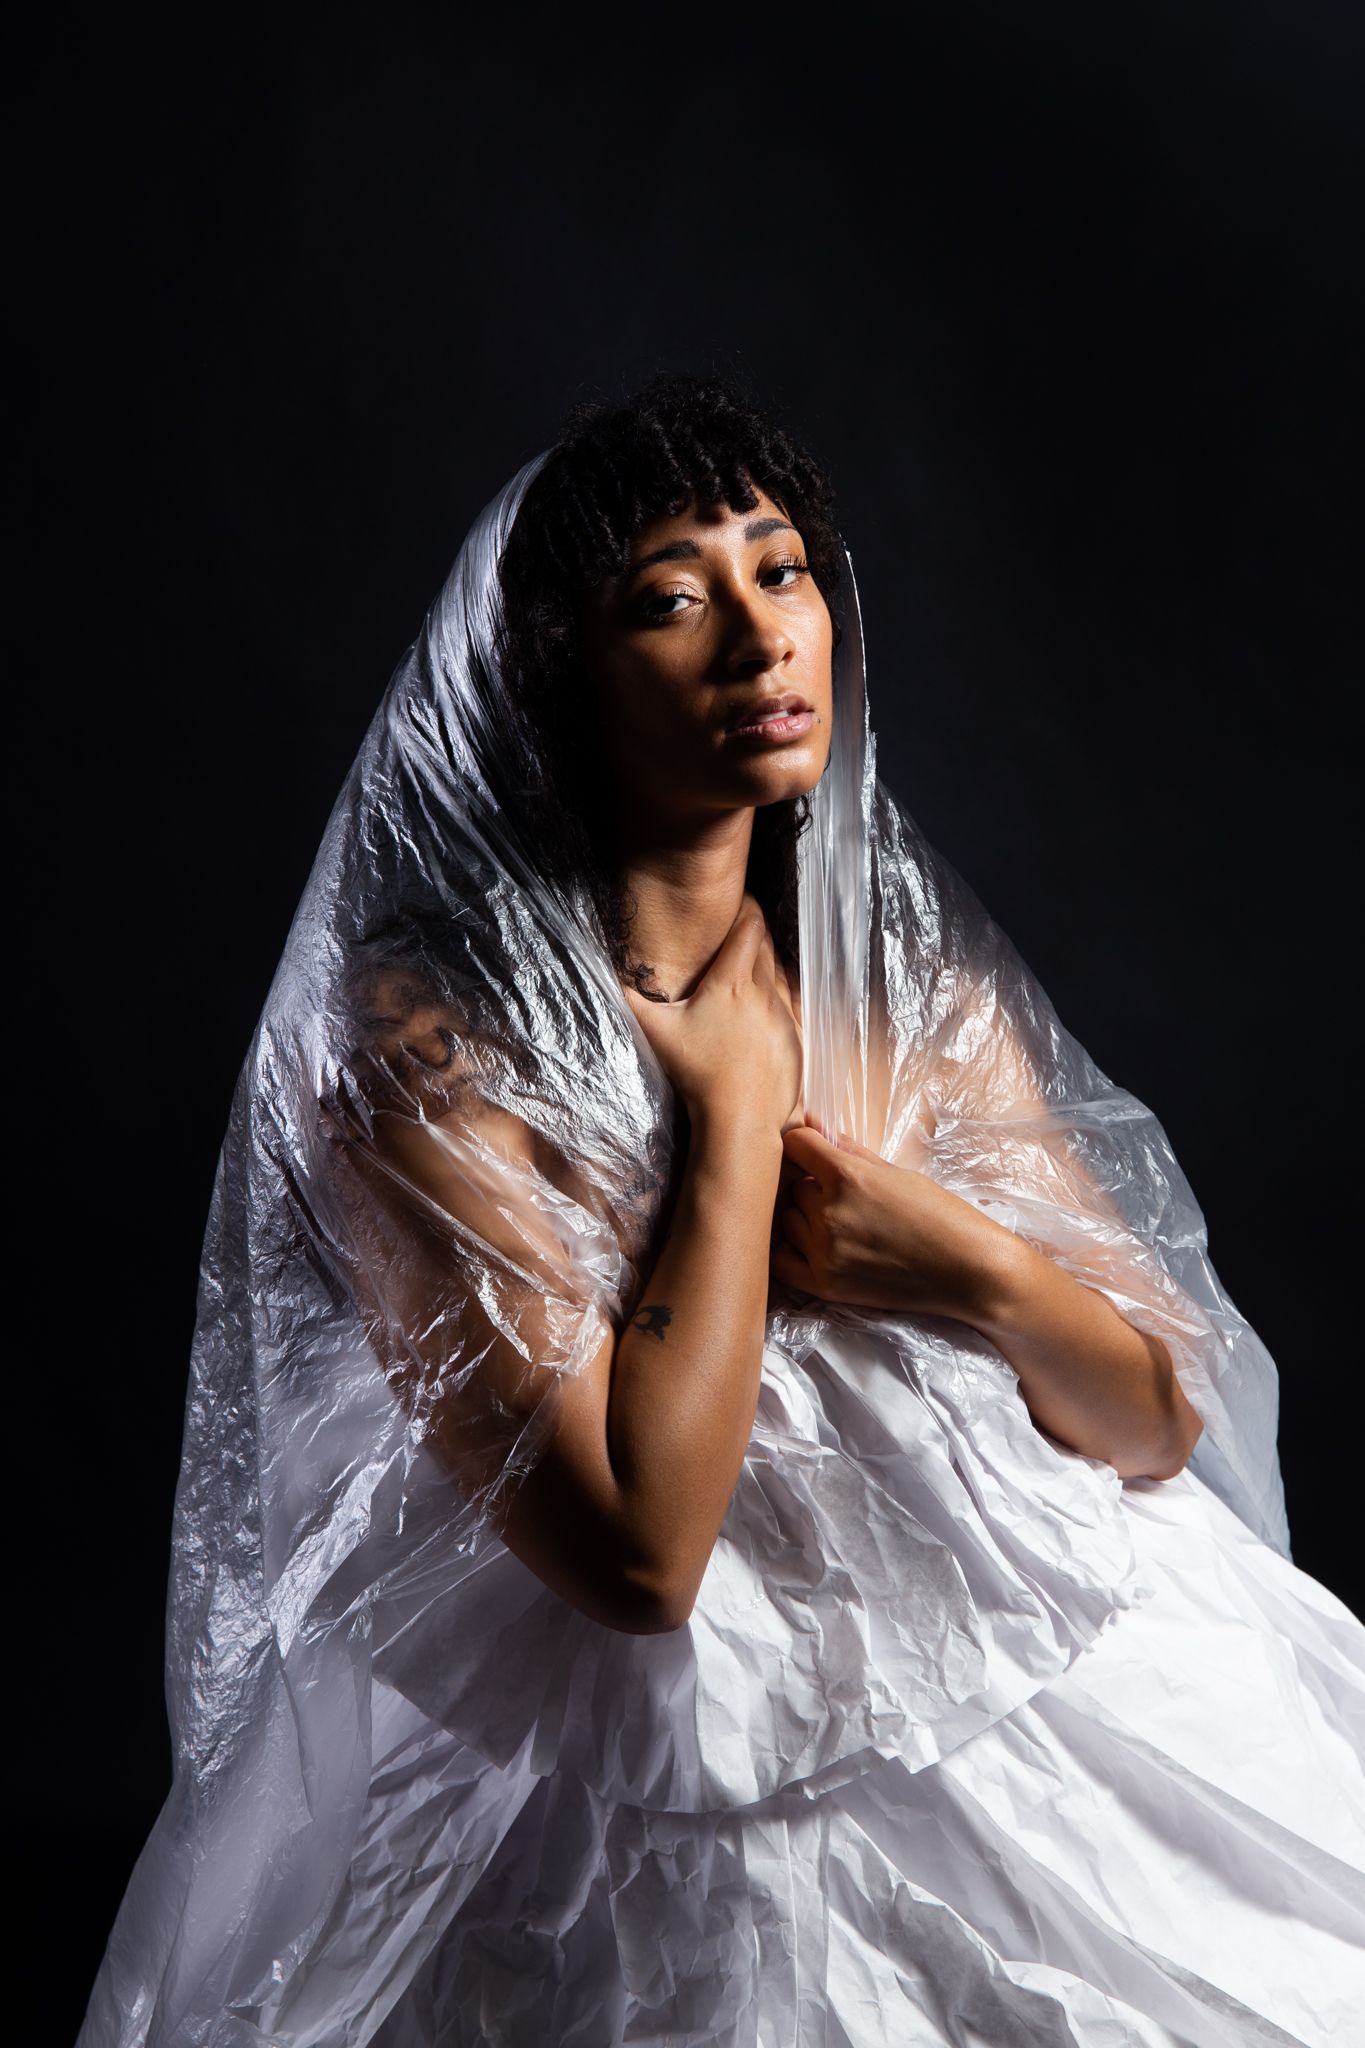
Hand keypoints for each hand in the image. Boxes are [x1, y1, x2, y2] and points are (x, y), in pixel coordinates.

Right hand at [620, 894, 802, 1136]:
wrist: (740, 1118)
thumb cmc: (697, 1073)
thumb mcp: (656, 1033)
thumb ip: (630, 1000)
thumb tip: (606, 975)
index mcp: (732, 982)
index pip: (749, 926)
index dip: (745, 908)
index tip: (738, 901)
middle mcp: (764, 992)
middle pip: (767, 945)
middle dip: (754, 933)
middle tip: (739, 930)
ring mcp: (784, 1015)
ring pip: (780, 975)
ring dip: (767, 966)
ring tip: (748, 969)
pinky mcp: (796, 1038)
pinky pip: (790, 1005)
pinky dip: (778, 998)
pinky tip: (763, 1009)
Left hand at [770, 1116, 1021, 1320]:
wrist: (968, 1271)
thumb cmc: (940, 1215)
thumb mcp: (896, 1173)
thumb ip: (848, 1149)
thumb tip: (812, 1120)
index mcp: (848, 1177)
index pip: (796, 1144)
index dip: (803, 1144)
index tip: (813, 1152)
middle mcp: (830, 1213)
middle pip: (794, 1186)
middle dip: (812, 1186)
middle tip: (843, 1197)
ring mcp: (825, 1252)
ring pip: (789, 1220)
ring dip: (805, 1217)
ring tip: (839, 1224)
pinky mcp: (826, 1285)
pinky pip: (782, 1262)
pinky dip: (792, 1250)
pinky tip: (813, 1246)